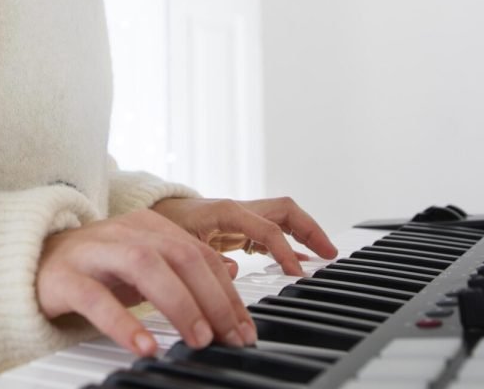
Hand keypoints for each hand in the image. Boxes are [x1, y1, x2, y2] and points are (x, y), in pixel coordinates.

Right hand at [35, 208, 257, 356]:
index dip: (227, 290)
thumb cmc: (92, 266)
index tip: (244, 327)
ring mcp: (93, 251)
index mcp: (147, 225)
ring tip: (198, 338)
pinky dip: (124, 323)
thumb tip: (230, 269)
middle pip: (179, 254)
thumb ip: (182, 264)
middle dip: (212, 297)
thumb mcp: (142, 261)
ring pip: (144, 265)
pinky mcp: (64, 277)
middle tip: (230, 336)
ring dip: (179, 303)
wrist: (30, 262)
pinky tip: (145, 345)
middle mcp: (123, 231)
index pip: (198, 252)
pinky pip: (97, 298)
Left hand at [151, 195, 337, 276]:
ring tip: (324, 256)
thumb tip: (233, 272)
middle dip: (309, 228)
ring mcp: (241, 218)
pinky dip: (288, 245)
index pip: (267, 228)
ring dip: (305, 234)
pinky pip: (272, 233)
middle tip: (330, 253)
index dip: (285, 250)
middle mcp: (239, 210)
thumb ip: (204, 255)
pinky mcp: (239, 229)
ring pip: (282, 219)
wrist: (153, 213)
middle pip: (284, 211)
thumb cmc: (164, 224)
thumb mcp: (180, 241)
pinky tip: (298, 263)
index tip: (298, 274)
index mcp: (227, 211)